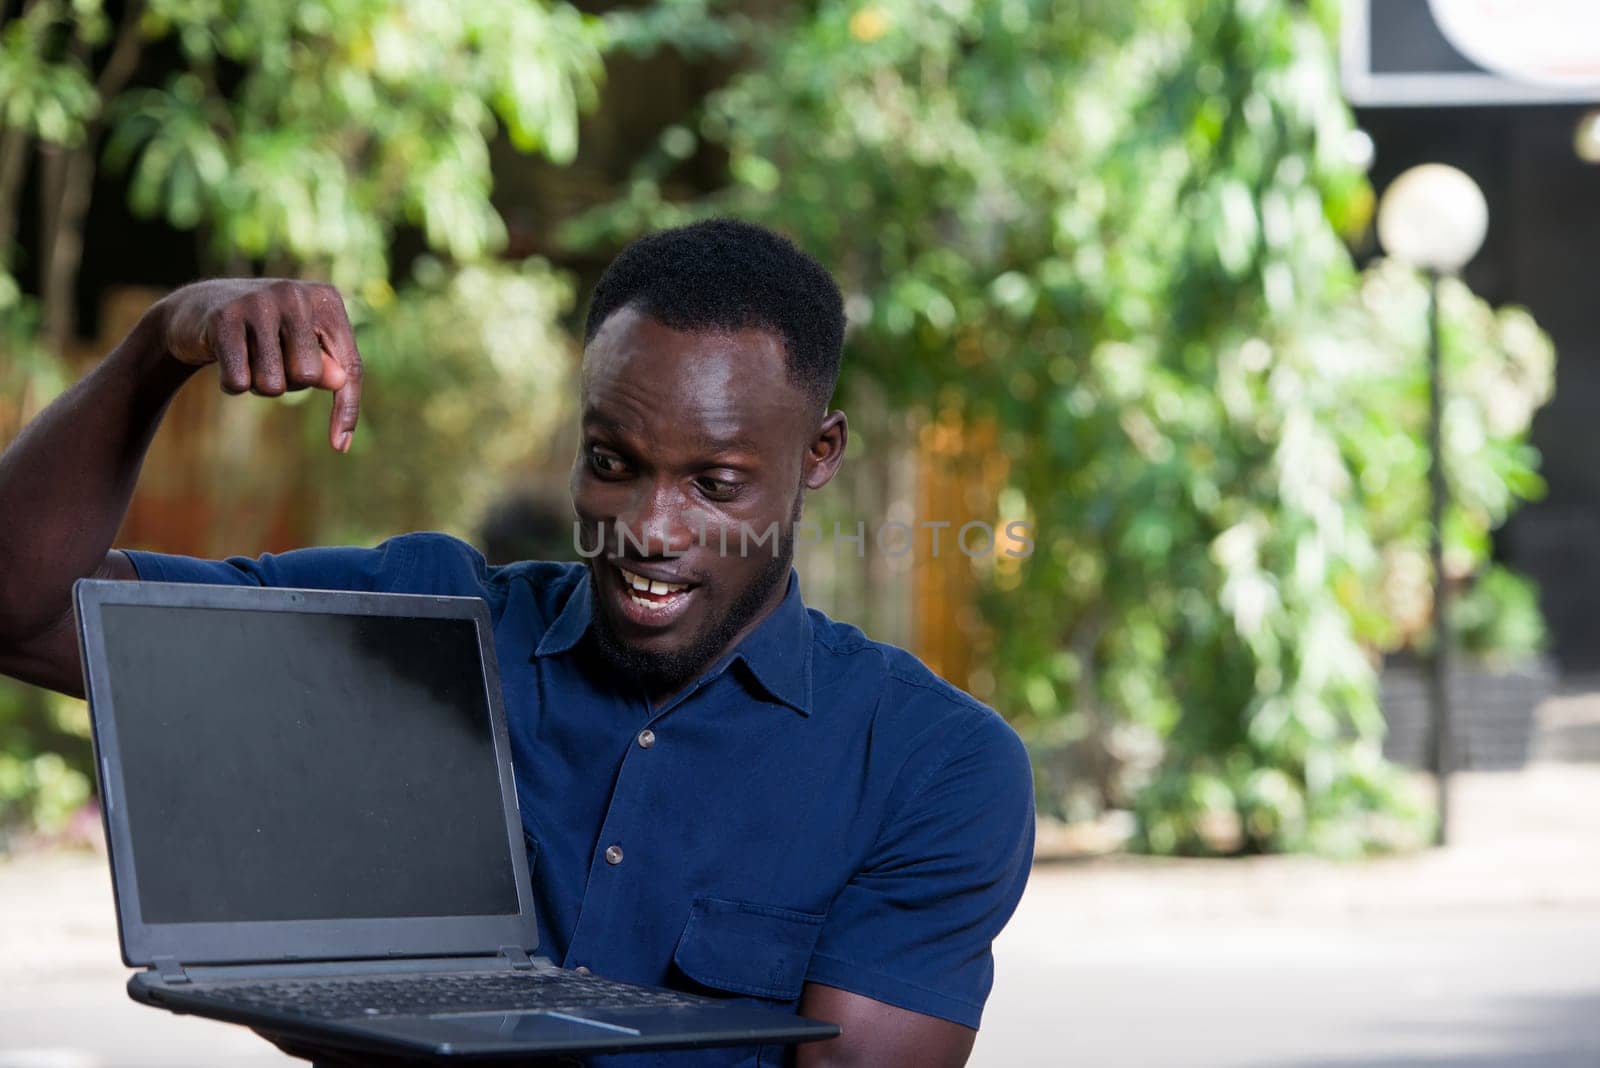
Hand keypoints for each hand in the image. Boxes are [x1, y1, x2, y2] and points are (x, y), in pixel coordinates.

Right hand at [152, 278, 362, 451]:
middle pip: (308, 376)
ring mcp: (258, 302)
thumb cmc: (266, 335)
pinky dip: (232, 384)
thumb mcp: (302, 349)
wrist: (198, 308)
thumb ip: (327, 368)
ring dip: (259, 385)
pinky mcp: (223, 318)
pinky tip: (225, 359)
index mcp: (326, 299)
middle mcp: (296, 295)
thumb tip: (339, 381)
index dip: (347, 408)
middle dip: (290, 384)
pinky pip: (239, 382)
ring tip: (249, 357)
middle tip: (271, 361)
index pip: (349, 366)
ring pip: (273, 384)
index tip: (340, 447)